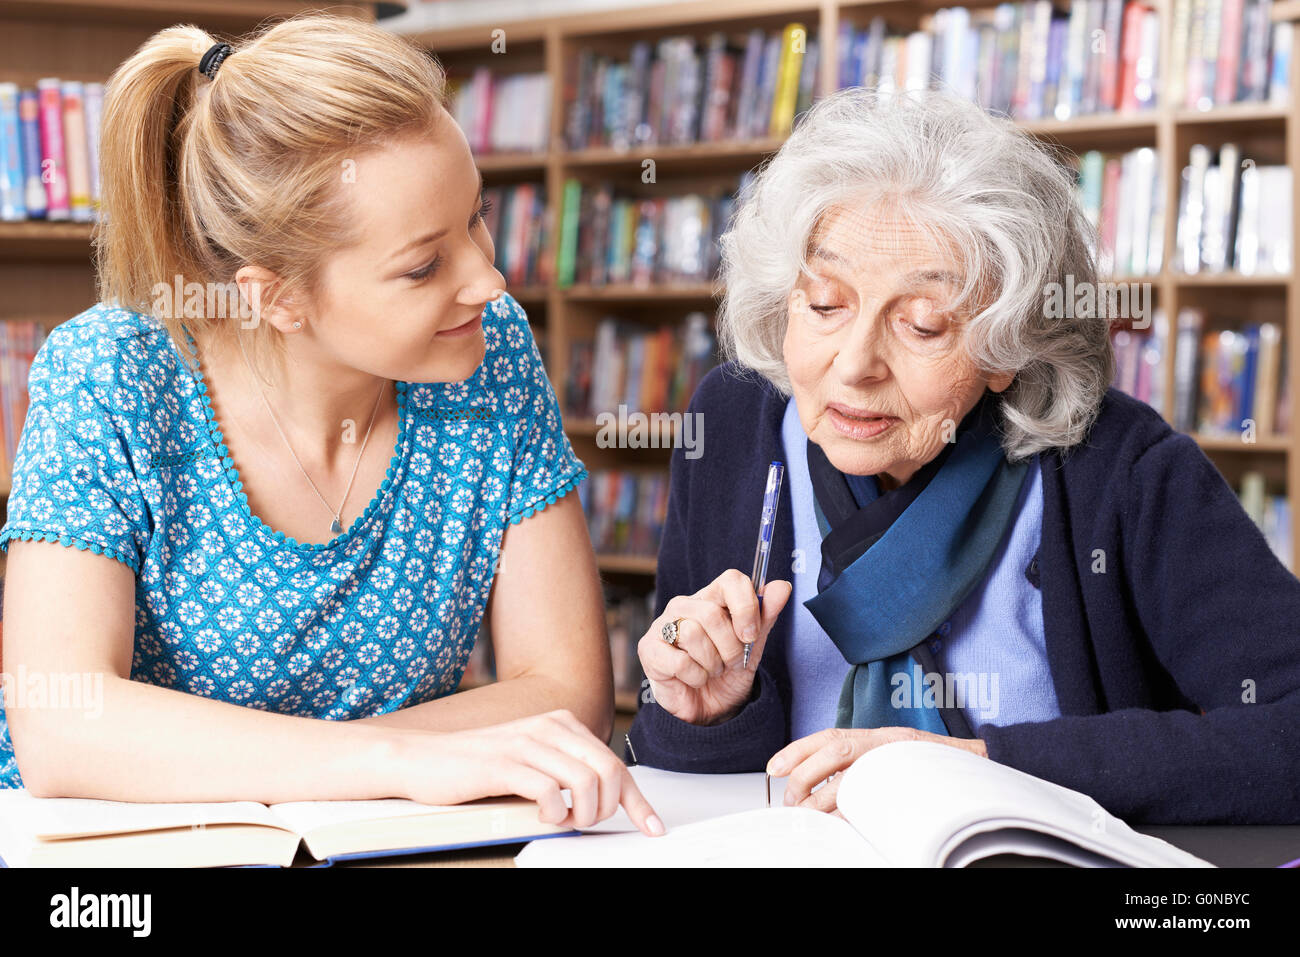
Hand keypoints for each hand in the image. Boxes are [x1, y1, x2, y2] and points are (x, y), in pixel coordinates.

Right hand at [391, 710, 663, 835]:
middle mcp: (550, 727)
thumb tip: (606, 799)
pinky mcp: (505, 763)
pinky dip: (555, 814)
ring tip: (564, 821)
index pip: (615, 763)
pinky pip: (551, 792)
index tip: (653, 827)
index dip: (638, 801)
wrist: (422, 758)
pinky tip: (543, 815)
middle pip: (611, 772)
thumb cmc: (477, 766)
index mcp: (562, 723)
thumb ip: (565, 769)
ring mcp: (528, 743)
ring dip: (584, 815)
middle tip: (588, 824)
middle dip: (611, 810)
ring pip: (587, 784)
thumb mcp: (530, 759)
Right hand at [638, 569, 791, 725]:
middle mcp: (684, 605)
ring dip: (712, 664)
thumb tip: (782, 587)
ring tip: (711, 670)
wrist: (709, 710)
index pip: (731, 580)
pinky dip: (695, 676)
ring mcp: (663, 625)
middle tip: (731, 663)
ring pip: (693, 634)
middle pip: (712, 613)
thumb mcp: (752, 646)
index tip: (751, 635)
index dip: (746, 606)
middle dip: (730, 647)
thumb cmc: (728, 673)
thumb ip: (765, 616)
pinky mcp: (649, 649)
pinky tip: (693, 679)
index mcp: (711, 598)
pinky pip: (679, 660)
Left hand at [767, 727, 988, 813]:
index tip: (773, 766)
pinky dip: (857, 811)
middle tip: (793, 801)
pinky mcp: (917, 778)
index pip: (830, 737)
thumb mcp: (893, 763)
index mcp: (879, 737)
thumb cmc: (934, 771)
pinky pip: (878, 795)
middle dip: (806, 774)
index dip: (799, 749)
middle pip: (837, 750)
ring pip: (854, 772)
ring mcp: (903, 759)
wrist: (985, 771)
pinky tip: (845, 823)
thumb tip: (824, 794)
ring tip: (812, 815)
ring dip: (827, 797)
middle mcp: (889, 742)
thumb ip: (863, 771)